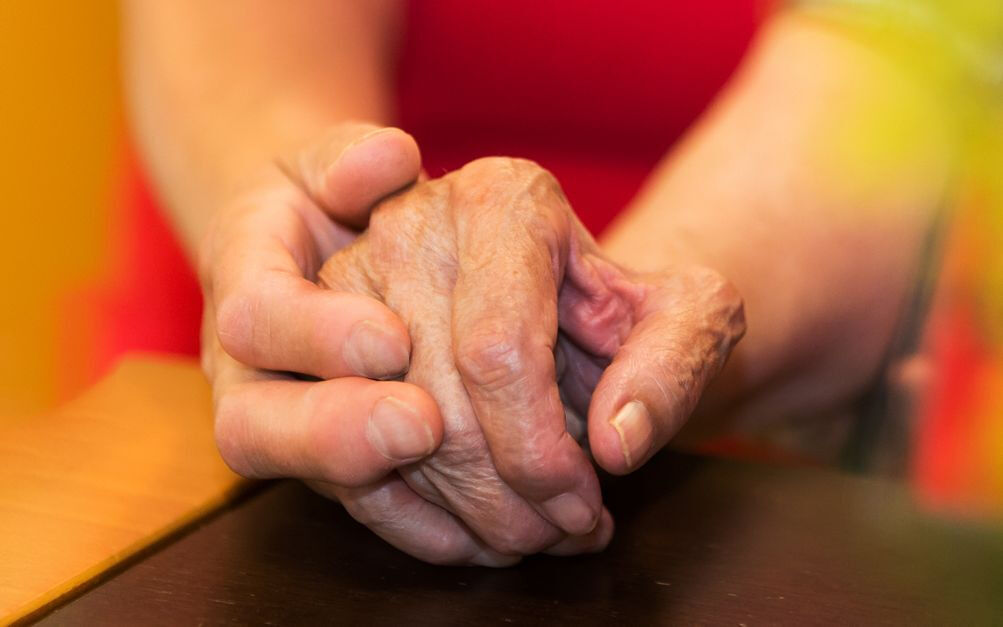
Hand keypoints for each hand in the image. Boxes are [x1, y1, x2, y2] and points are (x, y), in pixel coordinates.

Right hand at [201, 124, 508, 563]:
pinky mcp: (326, 463)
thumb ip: (350, 159)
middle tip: (423, 427)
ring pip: (313, 485)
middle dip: (337, 433)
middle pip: (255, 426)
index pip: (258, 313)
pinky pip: (358, 513)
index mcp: (247, 277)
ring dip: (394, 500)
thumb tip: (387, 157)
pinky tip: (485, 536)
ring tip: (483, 502)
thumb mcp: (331, 162)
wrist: (309, 249)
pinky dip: (420, 530)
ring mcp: (285, 422)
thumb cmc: (327, 199)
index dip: (316, 334)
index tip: (393, 340)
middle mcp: (251, 366)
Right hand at [318, 157, 744, 559]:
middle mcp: (410, 227)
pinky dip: (408, 517)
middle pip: (431, 404)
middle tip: (562, 531)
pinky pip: (337, 451)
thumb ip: (674, 364)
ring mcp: (349, 284)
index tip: (580, 500)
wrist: (560, 298)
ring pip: (375, 437)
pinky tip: (470, 535)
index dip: (536, 451)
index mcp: (502, 201)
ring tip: (529, 533)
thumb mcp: (689, 314)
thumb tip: (618, 440)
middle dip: (501, 497)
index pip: (497, 349)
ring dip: (460, 512)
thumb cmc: (620, 306)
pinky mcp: (315, 342)